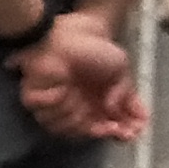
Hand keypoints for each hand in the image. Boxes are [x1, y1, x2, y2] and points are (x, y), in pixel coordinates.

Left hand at [7, 12, 143, 142]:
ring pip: (66, 129)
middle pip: (89, 132)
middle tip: (114, 128)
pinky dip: (56, 106)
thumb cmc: (94, 49)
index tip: (131, 133)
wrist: (69, 34)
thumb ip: (124, 91)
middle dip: (104, 133)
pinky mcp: (37, 99)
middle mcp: (78, 106)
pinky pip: (45, 117)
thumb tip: (114, 111)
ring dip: (78, 120)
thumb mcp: (120, 67)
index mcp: (98, 101)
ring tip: (82, 104)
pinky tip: (63, 92)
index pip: (112, 125)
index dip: (123, 132)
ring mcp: (57, 104)